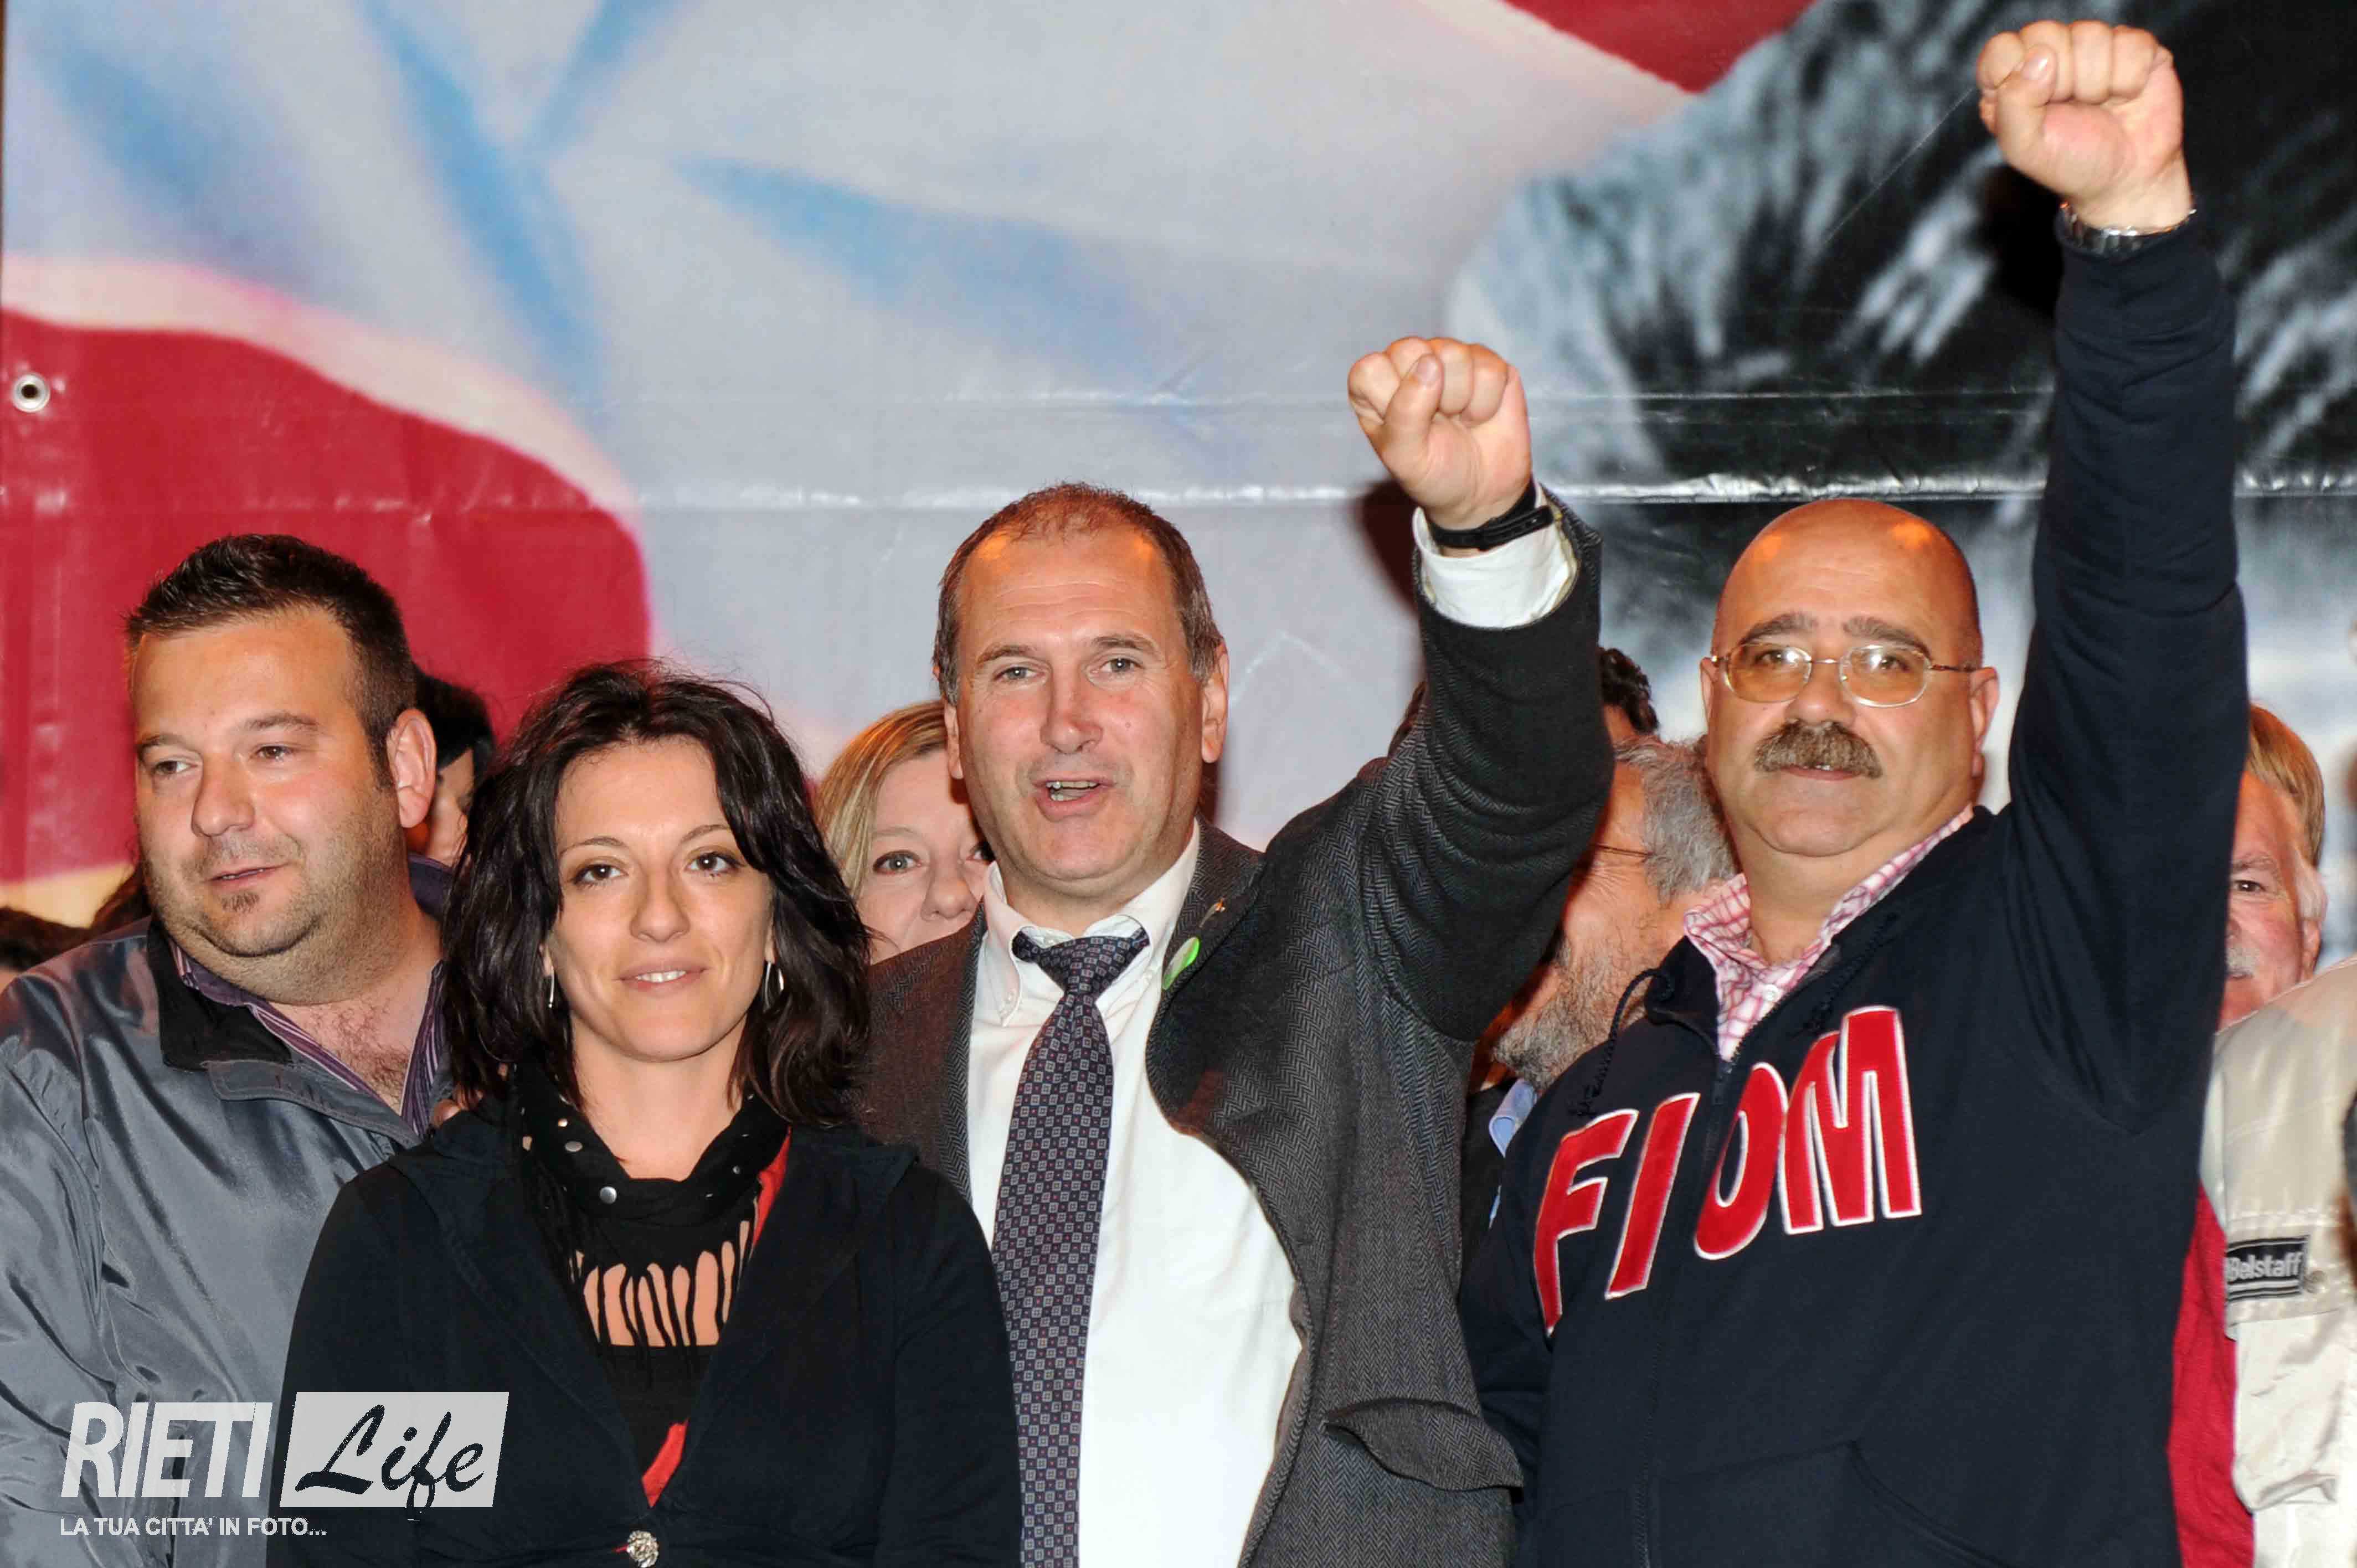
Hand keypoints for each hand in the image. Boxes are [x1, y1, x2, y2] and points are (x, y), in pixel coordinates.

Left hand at [1348, 337, 1532, 539]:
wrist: (1481, 492)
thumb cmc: (1433, 473)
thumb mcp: (1406, 457)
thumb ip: (1405, 412)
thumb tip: (1430, 363)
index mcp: (1375, 385)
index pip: (1370, 369)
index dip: (1392, 400)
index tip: (1407, 428)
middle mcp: (1409, 364)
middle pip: (1413, 349)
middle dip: (1431, 396)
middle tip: (1436, 423)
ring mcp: (1449, 358)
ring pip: (1454, 354)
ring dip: (1462, 400)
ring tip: (1459, 419)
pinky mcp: (1486, 362)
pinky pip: (1490, 368)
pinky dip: (1488, 401)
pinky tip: (1479, 415)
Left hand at [1977, 21, 2191, 231]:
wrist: (2125, 178)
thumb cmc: (2070, 162)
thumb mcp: (2024, 147)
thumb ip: (2013, 104)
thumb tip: (2039, 58)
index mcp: (2012, 78)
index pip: (2002, 47)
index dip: (2019, 74)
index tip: (2037, 105)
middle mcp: (2049, 55)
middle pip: (2045, 33)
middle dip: (2060, 80)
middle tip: (2070, 107)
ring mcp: (2093, 46)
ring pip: (2090, 34)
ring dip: (2096, 83)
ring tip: (2097, 104)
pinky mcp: (2134, 46)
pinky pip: (2131, 42)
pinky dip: (2129, 78)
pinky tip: (2124, 95)